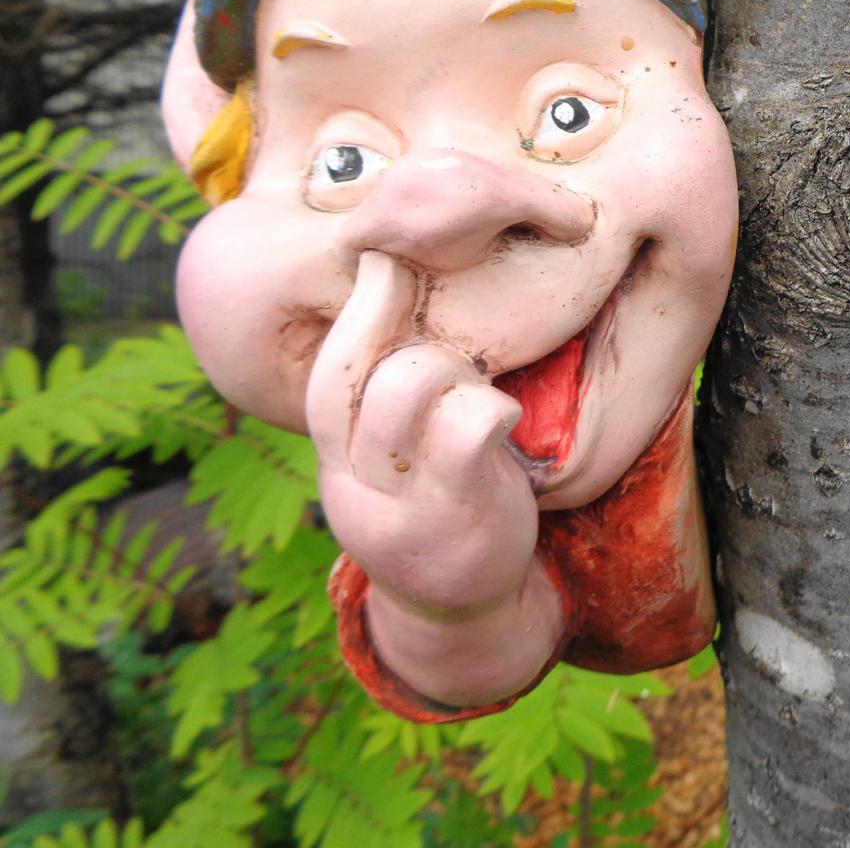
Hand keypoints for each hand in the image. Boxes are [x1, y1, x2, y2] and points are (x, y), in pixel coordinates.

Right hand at [307, 250, 560, 705]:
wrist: (465, 608)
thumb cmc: (440, 505)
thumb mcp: (396, 460)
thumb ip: (386, 402)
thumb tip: (397, 301)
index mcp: (337, 461)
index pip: (329, 374)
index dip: (358, 309)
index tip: (385, 255)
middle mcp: (355, 483)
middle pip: (355, 372)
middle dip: (389, 311)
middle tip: (426, 281)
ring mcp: (402, 502)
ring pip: (408, 385)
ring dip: (451, 368)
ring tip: (477, 387)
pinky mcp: (457, 515)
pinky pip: (465, 428)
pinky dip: (490, 405)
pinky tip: (506, 413)